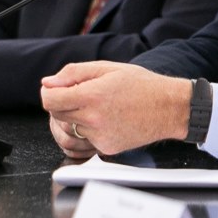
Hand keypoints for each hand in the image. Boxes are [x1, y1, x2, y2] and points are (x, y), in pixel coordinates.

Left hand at [40, 61, 190, 156]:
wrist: (169, 108)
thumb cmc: (141, 85)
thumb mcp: (106, 68)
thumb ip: (72, 73)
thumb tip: (48, 83)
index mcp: (92, 96)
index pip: (50, 101)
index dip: (49, 93)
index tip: (56, 89)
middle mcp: (94, 120)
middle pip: (57, 115)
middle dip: (62, 103)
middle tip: (79, 93)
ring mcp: (100, 137)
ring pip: (71, 128)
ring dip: (76, 117)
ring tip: (97, 106)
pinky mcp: (107, 149)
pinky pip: (87, 139)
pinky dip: (91, 129)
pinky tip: (108, 118)